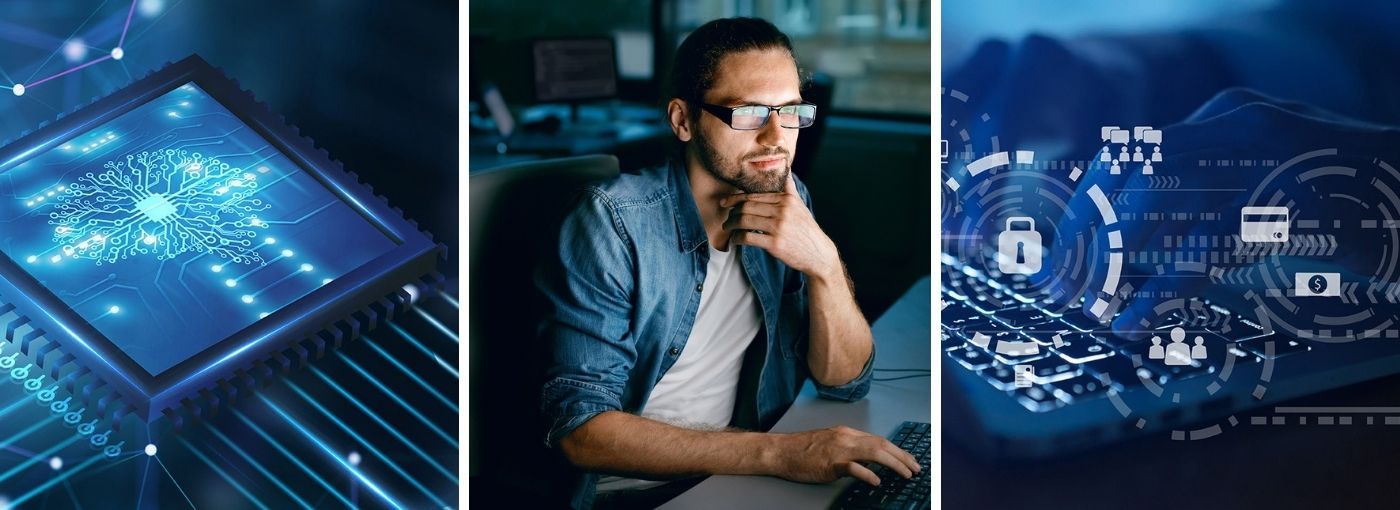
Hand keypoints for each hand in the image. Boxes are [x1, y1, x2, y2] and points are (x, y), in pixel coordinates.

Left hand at [721, 174, 839, 279]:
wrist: (818, 253)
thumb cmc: (805, 229)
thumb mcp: (799, 205)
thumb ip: (788, 187)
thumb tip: (785, 166)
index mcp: (786, 199)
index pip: (754, 196)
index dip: (735, 199)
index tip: (725, 202)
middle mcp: (783, 210)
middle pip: (746, 207)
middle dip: (732, 213)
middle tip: (726, 219)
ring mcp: (779, 227)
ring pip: (744, 221)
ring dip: (731, 225)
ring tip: (728, 229)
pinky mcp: (775, 243)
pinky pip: (748, 237)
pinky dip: (737, 239)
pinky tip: (735, 240)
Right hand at [769, 425, 920, 485]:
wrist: (780, 451)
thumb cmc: (801, 450)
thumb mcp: (830, 442)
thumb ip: (849, 449)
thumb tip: (869, 461)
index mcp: (847, 433)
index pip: (879, 439)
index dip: (898, 450)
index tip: (909, 460)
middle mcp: (846, 438)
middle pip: (882, 444)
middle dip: (902, 457)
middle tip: (916, 468)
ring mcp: (838, 449)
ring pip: (874, 453)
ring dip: (894, 464)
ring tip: (906, 474)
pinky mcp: (830, 463)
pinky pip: (853, 468)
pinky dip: (868, 474)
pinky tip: (877, 481)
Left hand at [1043, 89, 1399, 337]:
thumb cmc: (1340, 204)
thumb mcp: (1260, 186)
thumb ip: (1199, 201)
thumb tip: (1120, 253)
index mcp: (1222, 118)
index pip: (1126, 157)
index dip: (1083, 208)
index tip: (1055, 253)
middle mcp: (1235, 129)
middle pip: (1128, 180)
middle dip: (1083, 237)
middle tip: (1055, 286)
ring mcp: (1262, 163)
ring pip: (1155, 210)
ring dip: (1109, 264)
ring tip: (1086, 305)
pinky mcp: (1288, 209)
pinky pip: (1203, 253)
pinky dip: (1159, 292)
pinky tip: (1133, 322)